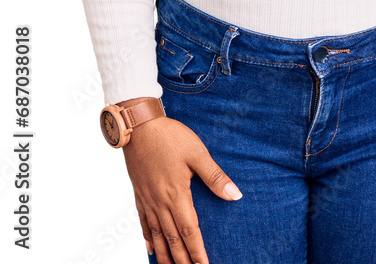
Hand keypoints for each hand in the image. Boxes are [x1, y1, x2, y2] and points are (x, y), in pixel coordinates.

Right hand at [123, 115, 241, 263]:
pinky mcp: (139, 195)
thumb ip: (215, 177)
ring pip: (157, 237)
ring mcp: (147, 200)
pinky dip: (148, 240)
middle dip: (182, 261)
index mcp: (176, 195)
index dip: (198, 252)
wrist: (138, 126)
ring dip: (165, 256)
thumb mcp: (197, 153)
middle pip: (172, 240)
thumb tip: (235, 195)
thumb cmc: (170, 136)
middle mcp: (160, 203)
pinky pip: (143, 224)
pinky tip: (151, 250)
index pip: (189, 232)